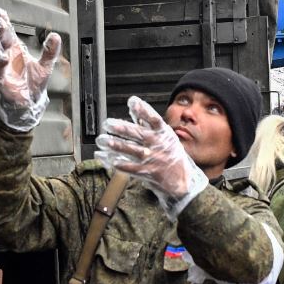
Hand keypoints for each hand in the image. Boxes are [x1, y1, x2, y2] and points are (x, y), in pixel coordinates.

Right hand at [0, 8, 59, 131]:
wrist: (29, 104)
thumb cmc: (33, 83)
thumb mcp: (45, 66)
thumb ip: (50, 51)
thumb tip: (55, 35)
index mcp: (16, 51)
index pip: (9, 34)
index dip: (4, 23)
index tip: (0, 12)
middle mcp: (8, 57)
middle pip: (1, 40)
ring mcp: (3, 69)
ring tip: (0, 32)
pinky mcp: (2, 81)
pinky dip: (0, 64)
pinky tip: (4, 58)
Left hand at [95, 97, 208, 216]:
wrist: (182, 181)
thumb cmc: (171, 156)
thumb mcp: (165, 137)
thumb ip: (148, 122)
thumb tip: (134, 105)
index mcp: (164, 134)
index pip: (154, 119)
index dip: (143, 109)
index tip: (132, 101)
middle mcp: (158, 145)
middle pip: (138, 134)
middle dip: (121, 128)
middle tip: (107, 124)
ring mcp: (152, 159)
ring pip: (130, 150)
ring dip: (114, 145)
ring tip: (101, 140)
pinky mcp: (146, 173)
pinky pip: (128, 167)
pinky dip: (116, 162)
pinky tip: (106, 157)